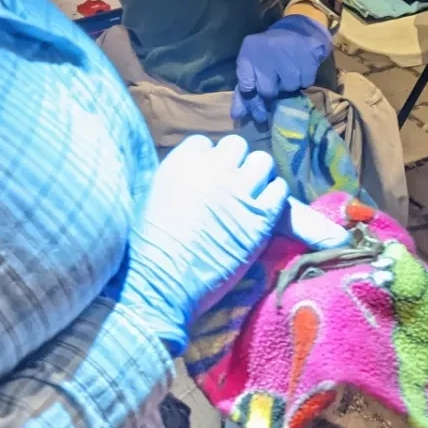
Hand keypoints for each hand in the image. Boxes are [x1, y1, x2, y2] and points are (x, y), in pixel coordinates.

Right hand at [114, 134, 288, 351]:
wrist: (162, 284)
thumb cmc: (147, 249)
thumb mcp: (152, 198)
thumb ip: (175, 178)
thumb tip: (192, 175)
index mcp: (180, 163)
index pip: (204, 142)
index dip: (207, 159)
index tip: (206, 177)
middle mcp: (213, 171)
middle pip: (236, 145)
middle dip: (235, 162)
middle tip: (231, 184)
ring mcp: (239, 191)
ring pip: (262, 161)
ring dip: (258, 175)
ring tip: (251, 194)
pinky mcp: (261, 216)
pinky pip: (280, 189)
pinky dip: (275, 196)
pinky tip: (264, 209)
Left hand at [230, 14, 332, 125]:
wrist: (299, 28)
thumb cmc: (271, 50)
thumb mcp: (253, 64)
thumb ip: (245, 89)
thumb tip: (237, 115)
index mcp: (249, 53)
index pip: (245, 87)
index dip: (251, 100)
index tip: (256, 107)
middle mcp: (266, 53)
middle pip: (267, 92)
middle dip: (271, 97)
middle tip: (275, 91)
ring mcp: (288, 55)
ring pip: (289, 88)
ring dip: (290, 86)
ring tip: (290, 72)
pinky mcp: (307, 57)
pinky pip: (305, 83)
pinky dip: (304, 79)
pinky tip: (301, 68)